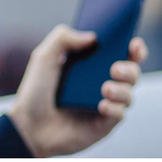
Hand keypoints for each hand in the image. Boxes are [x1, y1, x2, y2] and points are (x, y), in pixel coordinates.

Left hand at [7, 24, 147, 157]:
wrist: (28, 124)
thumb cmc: (36, 90)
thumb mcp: (44, 57)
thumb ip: (63, 38)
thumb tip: (93, 36)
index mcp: (94, 64)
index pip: (122, 52)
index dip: (134, 47)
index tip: (133, 42)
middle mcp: (104, 82)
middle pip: (132, 72)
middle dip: (130, 68)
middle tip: (115, 68)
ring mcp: (106, 104)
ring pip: (129, 94)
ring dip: (122, 89)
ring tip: (105, 87)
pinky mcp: (103, 125)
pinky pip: (119, 115)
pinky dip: (114, 108)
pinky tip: (102, 105)